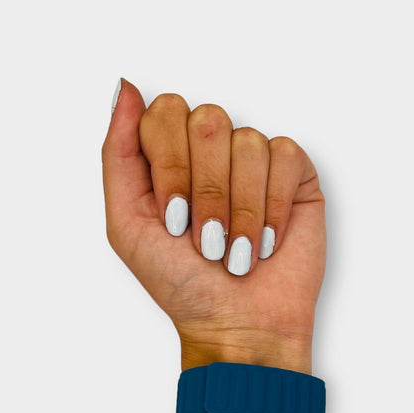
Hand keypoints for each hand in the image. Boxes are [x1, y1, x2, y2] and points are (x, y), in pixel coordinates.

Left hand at [102, 79, 325, 373]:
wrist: (237, 325)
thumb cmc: (181, 285)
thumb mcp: (127, 224)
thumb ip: (118, 154)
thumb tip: (125, 88)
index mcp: (169, 158)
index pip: (164, 112)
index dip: (170, 166)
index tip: (174, 219)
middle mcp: (211, 152)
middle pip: (207, 120)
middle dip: (206, 191)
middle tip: (206, 239)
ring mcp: (253, 162)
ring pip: (248, 142)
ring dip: (240, 209)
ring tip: (237, 249)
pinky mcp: (295, 176)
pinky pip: (285, 156)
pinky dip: (273, 209)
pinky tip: (266, 241)